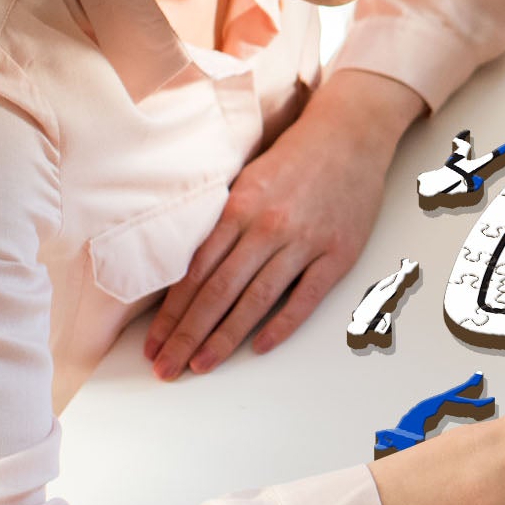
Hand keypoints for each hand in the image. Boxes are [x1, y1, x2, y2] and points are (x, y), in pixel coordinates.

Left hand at [145, 69, 421, 379]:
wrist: (350, 135)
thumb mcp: (246, 180)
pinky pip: (305, 296)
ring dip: (225, 338)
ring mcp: (305, 241)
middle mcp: (268, 227)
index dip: (171, 314)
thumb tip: (187, 273)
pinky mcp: (339, 253)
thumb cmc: (294, 158)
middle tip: (166, 369)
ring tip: (201, 366)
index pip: (195, 273)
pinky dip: (282, 324)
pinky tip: (259, 346)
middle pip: (218, 293)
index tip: (154, 344)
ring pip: (256, 299)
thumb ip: (221, 223)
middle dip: (187, 336)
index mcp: (239, 208)